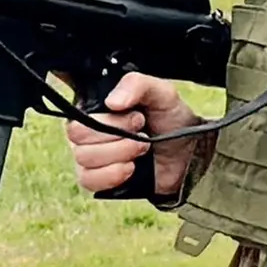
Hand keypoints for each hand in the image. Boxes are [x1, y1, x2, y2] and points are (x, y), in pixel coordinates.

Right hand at [66, 72, 204, 201]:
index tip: (138, 119)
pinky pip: (89, 181)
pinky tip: (131, 169)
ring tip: (141, 150)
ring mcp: (90, 158)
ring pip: (85, 161)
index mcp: (95, 111)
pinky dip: (113, 175)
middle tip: (142, 136)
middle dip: (118, 140)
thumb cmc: (170, 120)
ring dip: (119, 156)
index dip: (109, 122)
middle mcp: (87, 134)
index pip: (78, 120)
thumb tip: (112, 102)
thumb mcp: (161, 93)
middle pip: (79, 142)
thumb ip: (137, 85)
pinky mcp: (99, 180)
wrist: (188, 153)